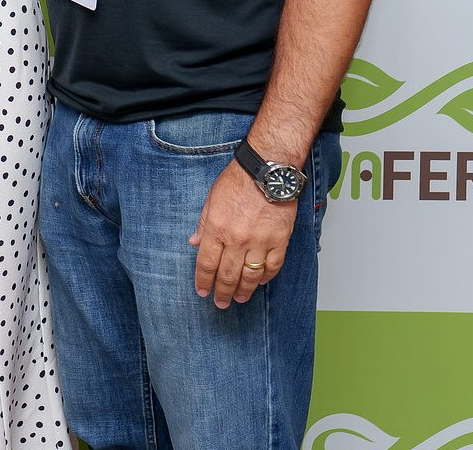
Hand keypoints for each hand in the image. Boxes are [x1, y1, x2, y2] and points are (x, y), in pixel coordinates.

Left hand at [189, 160, 296, 307]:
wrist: (268, 170)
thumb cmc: (239, 180)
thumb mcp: (211, 199)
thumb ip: (203, 224)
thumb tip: (193, 243)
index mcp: (217, 228)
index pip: (206, 263)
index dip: (203, 280)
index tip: (202, 291)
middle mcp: (237, 239)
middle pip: (227, 274)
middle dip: (222, 292)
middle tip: (220, 302)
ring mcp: (260, 242)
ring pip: (250, 276)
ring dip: (244, 290)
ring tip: (239, 299)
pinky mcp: (279, 240)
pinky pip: (272, 266)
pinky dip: (266, 278)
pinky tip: (259, 283)